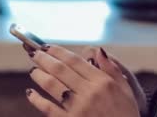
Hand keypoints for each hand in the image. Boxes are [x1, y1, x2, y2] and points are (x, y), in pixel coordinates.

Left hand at [23, 44, 139, 116]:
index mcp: (102, 82)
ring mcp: (77, 108)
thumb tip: (97, 51)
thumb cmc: (125, 114)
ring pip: (52, 85)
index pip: (75, 61)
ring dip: (39, 75)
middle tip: (33, 52)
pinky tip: (30, 93)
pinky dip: (37, 100)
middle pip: (60, 70)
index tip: (47, 46)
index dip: (58, 51)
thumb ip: (111, 68)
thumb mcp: (125, 89)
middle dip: (44, 59)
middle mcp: (89, 93)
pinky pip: (48, 109)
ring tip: (33, 69)